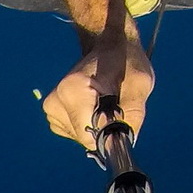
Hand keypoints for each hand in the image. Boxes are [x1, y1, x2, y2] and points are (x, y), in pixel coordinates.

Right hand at [42, 33, 154, 149]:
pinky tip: (97, 104)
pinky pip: (77, 133)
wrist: (110, 46)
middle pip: (85, 138)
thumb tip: (121, 146)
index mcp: (73, 89)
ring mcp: (52, 109)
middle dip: (106, 129)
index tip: (123, 117)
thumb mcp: (140, 84)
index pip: (89, 135)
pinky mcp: (54, 115)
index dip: (111, 134)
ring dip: (99, 126)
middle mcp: (56, 100)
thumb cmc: (126, 61)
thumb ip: (131, 116)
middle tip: (118, 104)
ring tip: (108, 100)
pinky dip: (91, 124)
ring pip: (82, 138)